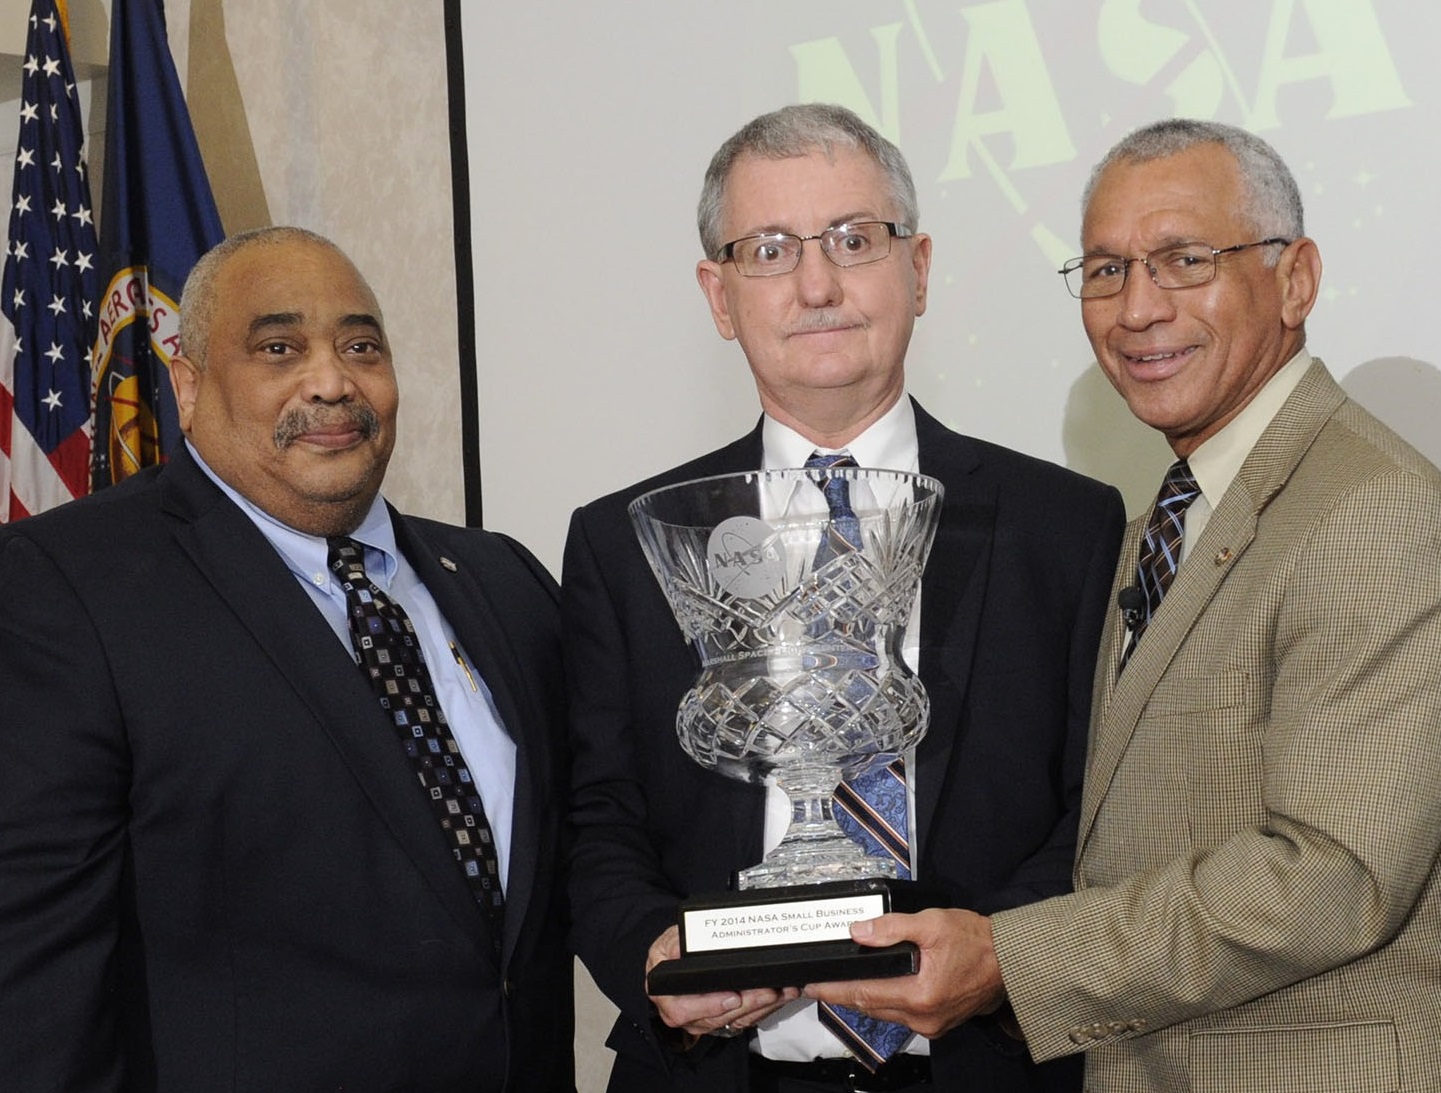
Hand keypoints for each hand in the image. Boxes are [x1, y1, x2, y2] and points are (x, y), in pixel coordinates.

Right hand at [645, 926, 799, 1039]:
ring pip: (736, 1021)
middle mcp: (687, 1015)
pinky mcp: (725, 1020)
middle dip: (748, 1005)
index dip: (710, 1006)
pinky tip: (780, 996)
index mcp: (668, 997)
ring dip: (762, 1007)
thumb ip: (674, 943)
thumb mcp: (668, 943)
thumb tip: (680, 947)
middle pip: (719, 1018)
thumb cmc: (672, 953)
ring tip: (781, 991)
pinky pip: (746, 1019)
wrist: (675, 964)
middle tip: (768, 991)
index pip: (684, 1010)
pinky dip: (766, 1008)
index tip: (732, 997)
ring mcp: (707, 1020)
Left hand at [803, 909, 1006, 1038]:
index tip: (812, 986)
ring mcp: (932, 1024)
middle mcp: (924, 1018)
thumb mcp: (932, 924)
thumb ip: (892, 927)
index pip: (864, 994)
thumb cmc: (978, 941)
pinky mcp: (938, 1022)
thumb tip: (859, 931)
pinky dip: (884, 1002)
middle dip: (843, 995)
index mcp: (920, 996)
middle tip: (820, 983)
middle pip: (871, 1007)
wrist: (1010, 961)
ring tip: (842, 984)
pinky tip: (875, 988)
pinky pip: (901, 1015)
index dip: (834, 990)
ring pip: (885, 1013)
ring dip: (863, 999)